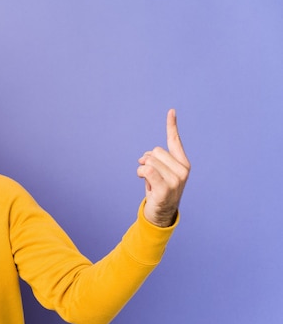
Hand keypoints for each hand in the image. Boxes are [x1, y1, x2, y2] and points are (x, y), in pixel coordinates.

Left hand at [137, 109, 190, 226]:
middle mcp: (183, 170)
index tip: (171, 111)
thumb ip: (154, 160)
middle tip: (149, 175)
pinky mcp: (166, 188)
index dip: (172, 126)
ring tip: (149, 182)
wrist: (161, 212)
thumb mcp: (159, 172)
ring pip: (149, 161)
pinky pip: (147, 170)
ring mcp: (176, 179)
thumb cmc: (159, 190)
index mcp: (183, 163)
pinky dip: (141, 174)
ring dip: (142, 170)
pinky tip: (145, 183)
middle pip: (155, 151)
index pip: (175, 141)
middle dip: (147, 161)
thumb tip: (144, 157)